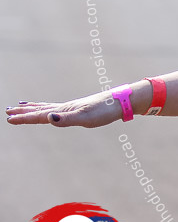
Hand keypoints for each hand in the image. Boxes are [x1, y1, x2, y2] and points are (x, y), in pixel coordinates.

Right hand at [6, 92, 122, 127]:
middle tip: (7, 111)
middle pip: (40, 109)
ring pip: (47, 108)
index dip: (24, 118)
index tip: (8, 118)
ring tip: (21, 106)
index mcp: (64, 110)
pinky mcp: (80, 109)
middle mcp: (66, 108)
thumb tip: (48, 118)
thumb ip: (66, 119)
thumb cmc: (104, 111)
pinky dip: (49, 109)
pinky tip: (52, 111)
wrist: (121, 101)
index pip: (40, 115)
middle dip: (23, 112)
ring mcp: (72, 107)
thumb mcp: (85, 118)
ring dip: (33, 108)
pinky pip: (58, 109)